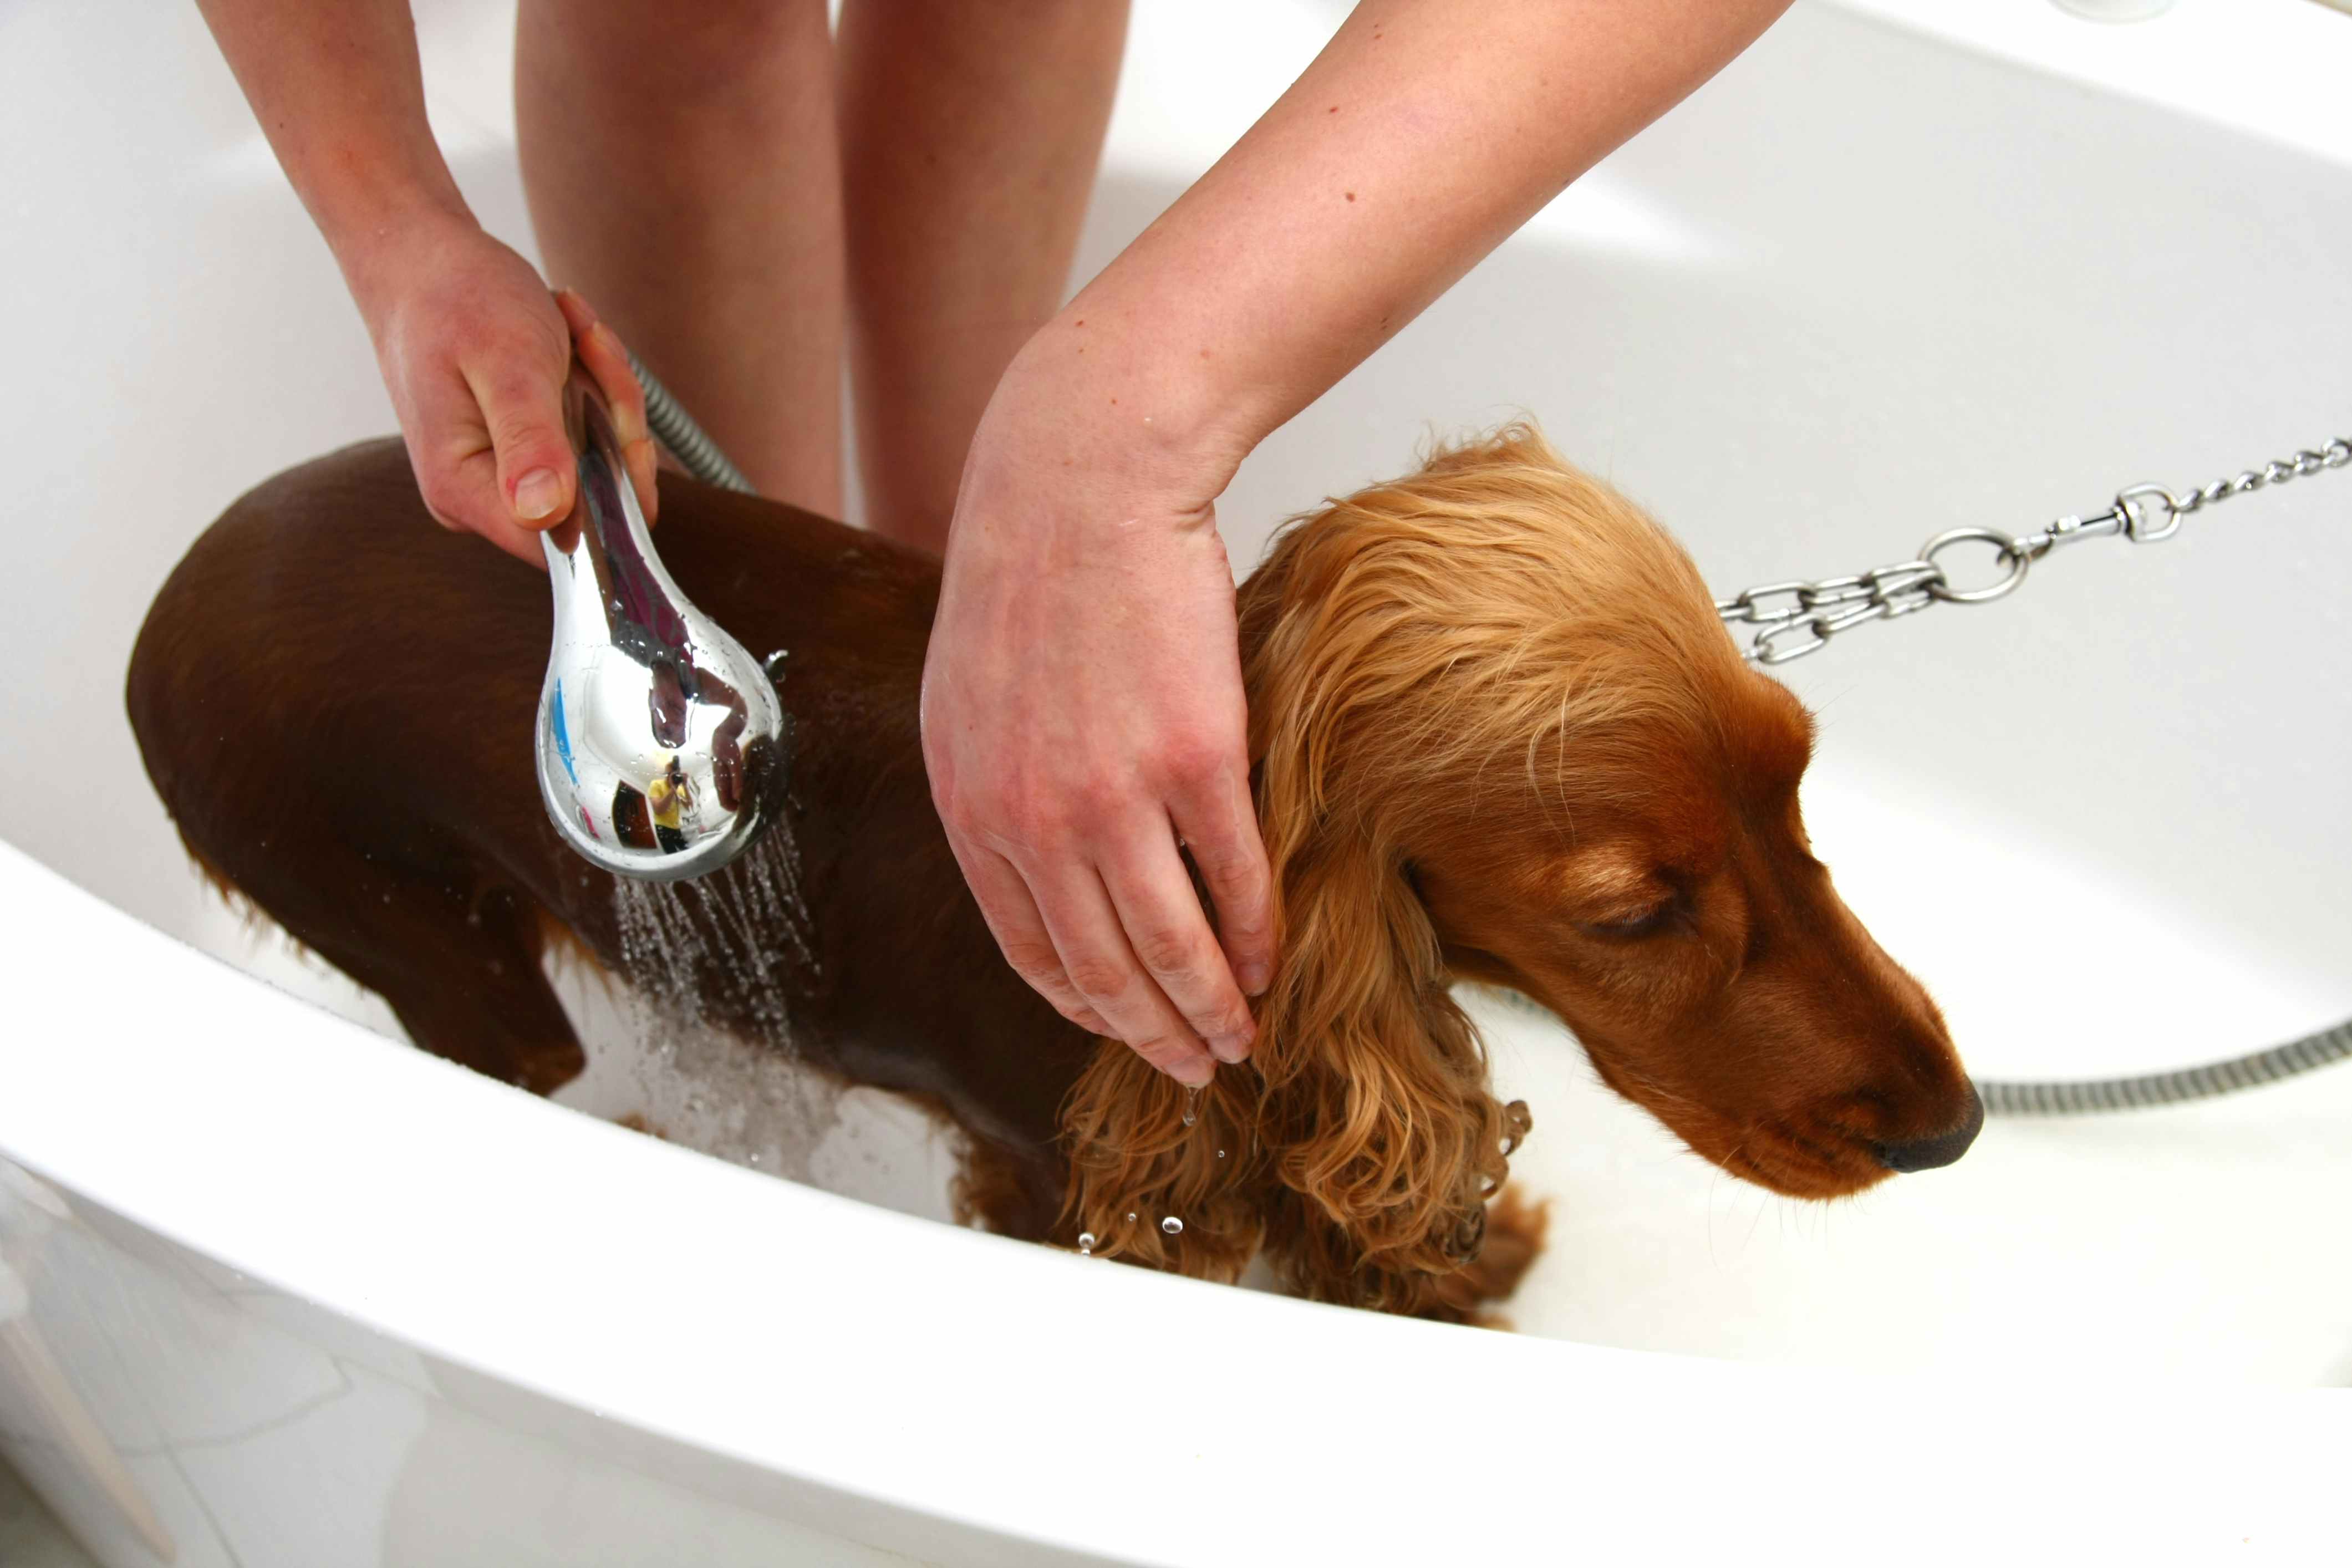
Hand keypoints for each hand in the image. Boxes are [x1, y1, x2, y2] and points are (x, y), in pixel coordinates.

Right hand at [345, 214, 656, 563]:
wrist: (423, 258)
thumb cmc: (455, 298)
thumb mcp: (507, 362)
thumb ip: (529, 440)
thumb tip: (546, 515)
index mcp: (464, 490)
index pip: (568, 543)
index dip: (615, 492)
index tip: (612, 415)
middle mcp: (484, 497)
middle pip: (600, 500)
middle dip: (613, 419)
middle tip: (588, 344)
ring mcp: (508, 474)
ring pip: (605, 460)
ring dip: (604, 387)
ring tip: (570, 328)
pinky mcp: (527, 449)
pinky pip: (593, 432)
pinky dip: (594, 380)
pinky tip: (568, 334)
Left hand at [921, 342, 1274, 1085]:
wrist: (1081, 482)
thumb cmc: (1030, 576)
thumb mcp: (968, 698)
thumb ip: (995, 789)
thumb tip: (1035, 862)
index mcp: (969, 808)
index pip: (1028, 950)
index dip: (1085, 1009)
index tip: (1125, 1032)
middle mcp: (1032, 820)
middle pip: (1100, 970)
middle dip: (1152, 1036)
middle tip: (1196, 1067)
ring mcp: (1114, 795)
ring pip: (1168, 947)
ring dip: (1212, 1008)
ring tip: (1243, 1039)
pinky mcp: (1195, 759)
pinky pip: (1234, 879)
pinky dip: (1258, 936)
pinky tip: (1273, 959)